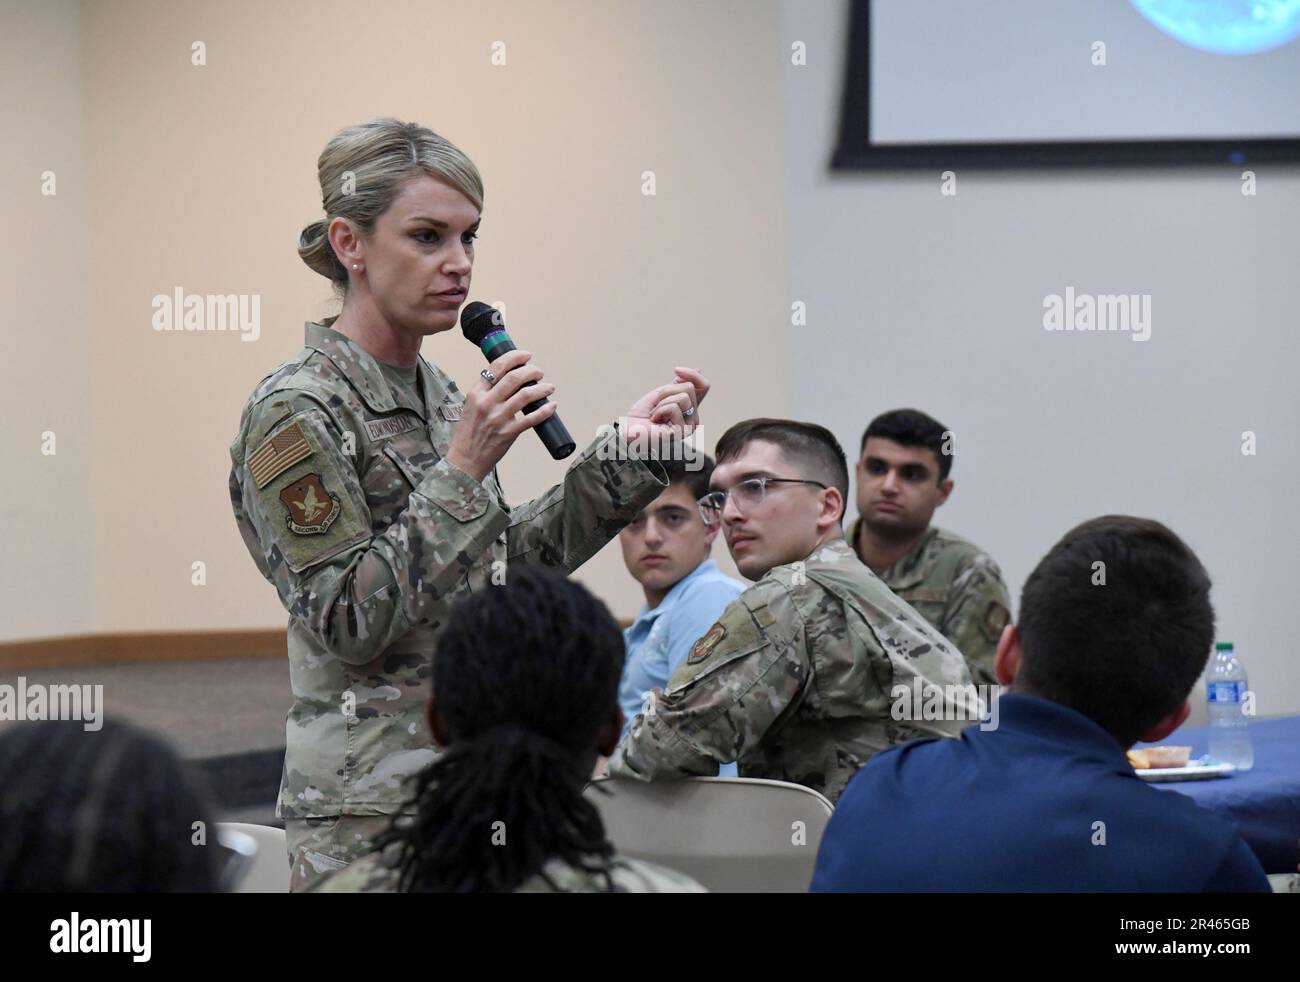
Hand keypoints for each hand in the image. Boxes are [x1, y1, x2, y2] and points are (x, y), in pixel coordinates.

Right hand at [445, 349, 558, 481]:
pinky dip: (545, 410)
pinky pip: (532, 418)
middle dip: (531, 371)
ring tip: (549, 387)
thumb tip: (509, 380)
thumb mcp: (470, 406)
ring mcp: (498, 418)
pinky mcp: (509, 432)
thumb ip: (486, 393)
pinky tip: (552, 405)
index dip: (515, 357)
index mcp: (476, 393)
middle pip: (514, 378)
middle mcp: (487, 403)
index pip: (497, 366)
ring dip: (542, 388)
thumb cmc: (468, 433)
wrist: (464, 459)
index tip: (526, 356)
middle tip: (538, 372)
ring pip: (526, 395)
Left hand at [623, 367, 709, 449]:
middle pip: (689, 388)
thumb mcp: (661, 394)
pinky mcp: (682, 432)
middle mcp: (693, 418)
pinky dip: (660, 410)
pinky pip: (674, 408)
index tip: (676, 370)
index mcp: (690, 408)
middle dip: (667, 391)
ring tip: (655, 414)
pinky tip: (655, 421)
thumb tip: (698, 369)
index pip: (703, 386)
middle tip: (656, 405)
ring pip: (684, 397)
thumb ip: (678, 385)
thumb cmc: (641, 415)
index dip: (692, 374)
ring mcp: (689, 427)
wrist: (628, 430)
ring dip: (662, 402)